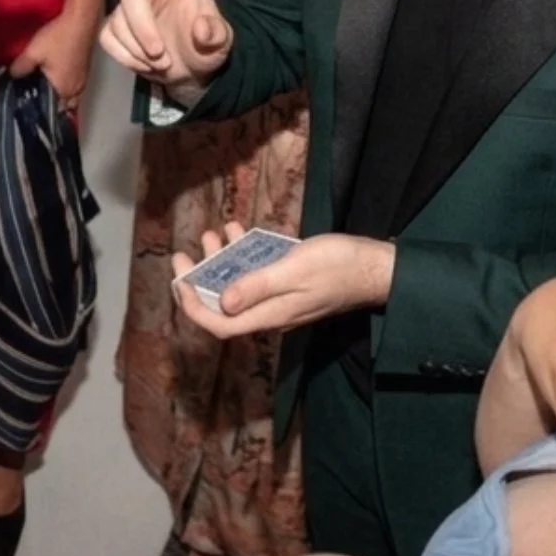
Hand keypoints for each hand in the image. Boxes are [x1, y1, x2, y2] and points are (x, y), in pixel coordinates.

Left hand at [10, 7, 97, 111]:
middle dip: (52, 106)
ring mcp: (83, 80)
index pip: (52, 111)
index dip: (40, 112)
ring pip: (71, 97)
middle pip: (64, 107)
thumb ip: (20, 68)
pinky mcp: (85, 70)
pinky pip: (75, 87)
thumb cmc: (58, 38)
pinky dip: (66, 87)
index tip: (27, 109)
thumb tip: (11, 77)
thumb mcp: (33, 52)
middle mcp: (76, 89)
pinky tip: (55, 79)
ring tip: (44, 91)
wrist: (81, 19)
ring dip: (60, 96)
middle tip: (35, 101)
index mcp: (63, 89)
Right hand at [99, 0, 232, 97]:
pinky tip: (145, 64)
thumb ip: (216, 35)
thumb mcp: (222, 44)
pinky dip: (127, 58)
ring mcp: (130, 7)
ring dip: (139, 51)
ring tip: (163, 63)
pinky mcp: (115, 27)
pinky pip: (108, 39)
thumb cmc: (206, 48)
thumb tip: (203, 29)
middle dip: (142, 27)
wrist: (189, 74)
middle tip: (161, 56)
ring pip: (118, 22)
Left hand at [172, 222, 392, 337]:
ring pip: (240, 286)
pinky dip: (245, 254)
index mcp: (269, 314)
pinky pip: (259, 274)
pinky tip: (241, 231)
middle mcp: (271, 312)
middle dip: (201, 278)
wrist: (376, 267)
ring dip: (221, 261)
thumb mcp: (294, 271)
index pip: (219, 324)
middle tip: (184, 253)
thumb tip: (223, 302)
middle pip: (224, 305)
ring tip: (213, 233)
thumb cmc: (338, 266)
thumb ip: (257, 286)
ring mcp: (281, 299)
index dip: (193, 306)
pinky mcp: (291, 285)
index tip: (180, 279)